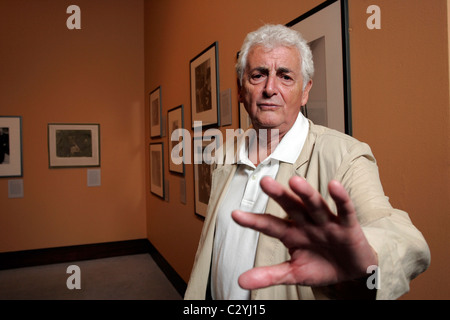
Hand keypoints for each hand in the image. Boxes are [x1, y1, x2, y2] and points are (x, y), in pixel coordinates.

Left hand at [231, 176, 377, 289]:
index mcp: (292, 233)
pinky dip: (340, 198)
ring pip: (315, 205)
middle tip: (265, 182)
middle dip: (279, 195)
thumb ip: (269, 275)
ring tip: (295, 182)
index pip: (270, 225)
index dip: (254, 221)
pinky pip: (344, 210)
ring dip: (306, 193)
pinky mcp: (348, 225)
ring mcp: (326, 222)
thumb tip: (240, 282)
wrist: (352, 272)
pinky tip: (334, 185)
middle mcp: (306, 223)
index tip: (235, 215)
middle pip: (291, 207)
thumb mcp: (294, 273)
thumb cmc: (321, 266)